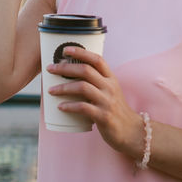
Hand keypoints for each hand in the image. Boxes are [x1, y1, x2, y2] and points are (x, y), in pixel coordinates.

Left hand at [46, 46, 145, 160]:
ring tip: (51, 90)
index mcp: (111, 78)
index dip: (81, 52)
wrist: (131, 131)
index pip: (97, 59)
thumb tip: (71, 74)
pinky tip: (60, 106)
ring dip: (63, 87)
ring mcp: (107, 101)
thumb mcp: (110, 91)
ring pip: (82, 87)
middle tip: (50, 69)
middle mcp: (110, 87)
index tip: (65, 50)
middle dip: (65, 68)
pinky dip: (70, 106)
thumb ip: (96, 82)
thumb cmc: (115, 110)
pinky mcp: (103, 116)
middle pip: (86, 71)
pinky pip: (83, 107)